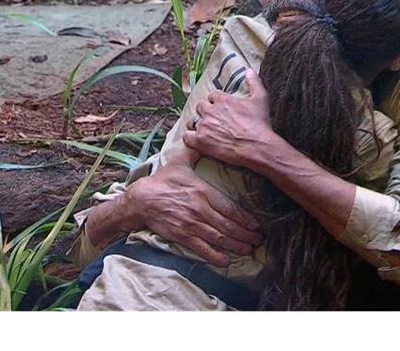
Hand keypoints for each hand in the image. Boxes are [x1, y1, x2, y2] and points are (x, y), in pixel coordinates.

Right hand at [125, 161, 262, 266]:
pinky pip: (201, 248)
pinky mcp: (181, 236)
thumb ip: (194, 153)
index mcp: (203, 191)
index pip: (230, 207)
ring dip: (236, 246)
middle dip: (246, 235)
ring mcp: (191, 224)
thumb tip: (199, 136)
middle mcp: (200, 209)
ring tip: (248, 250)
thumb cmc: (162, 181)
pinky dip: (214, 256)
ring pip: (218, 238)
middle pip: (228, 225)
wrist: (140, 199)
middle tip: (258, 241)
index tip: (256, 225)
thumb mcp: (180, 162)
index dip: (245, 218)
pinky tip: (225, 261)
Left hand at [183, 69, 275, 169]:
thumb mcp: (261, 98)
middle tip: (214, 120)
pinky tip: (197, 140)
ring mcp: (204, 126)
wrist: (256, 146)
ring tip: (205, 130)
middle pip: (201, 107)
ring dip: (198, 124)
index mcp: (222, 99)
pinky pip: (187, 137)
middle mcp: (210, 110)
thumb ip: (254, 82)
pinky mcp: (200, 141)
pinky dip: (190, 138)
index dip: (217, 102)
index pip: (213, 96)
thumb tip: (249, 70)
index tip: (222, 108)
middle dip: (206, 112)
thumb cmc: (259, 123)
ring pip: (192, 121)